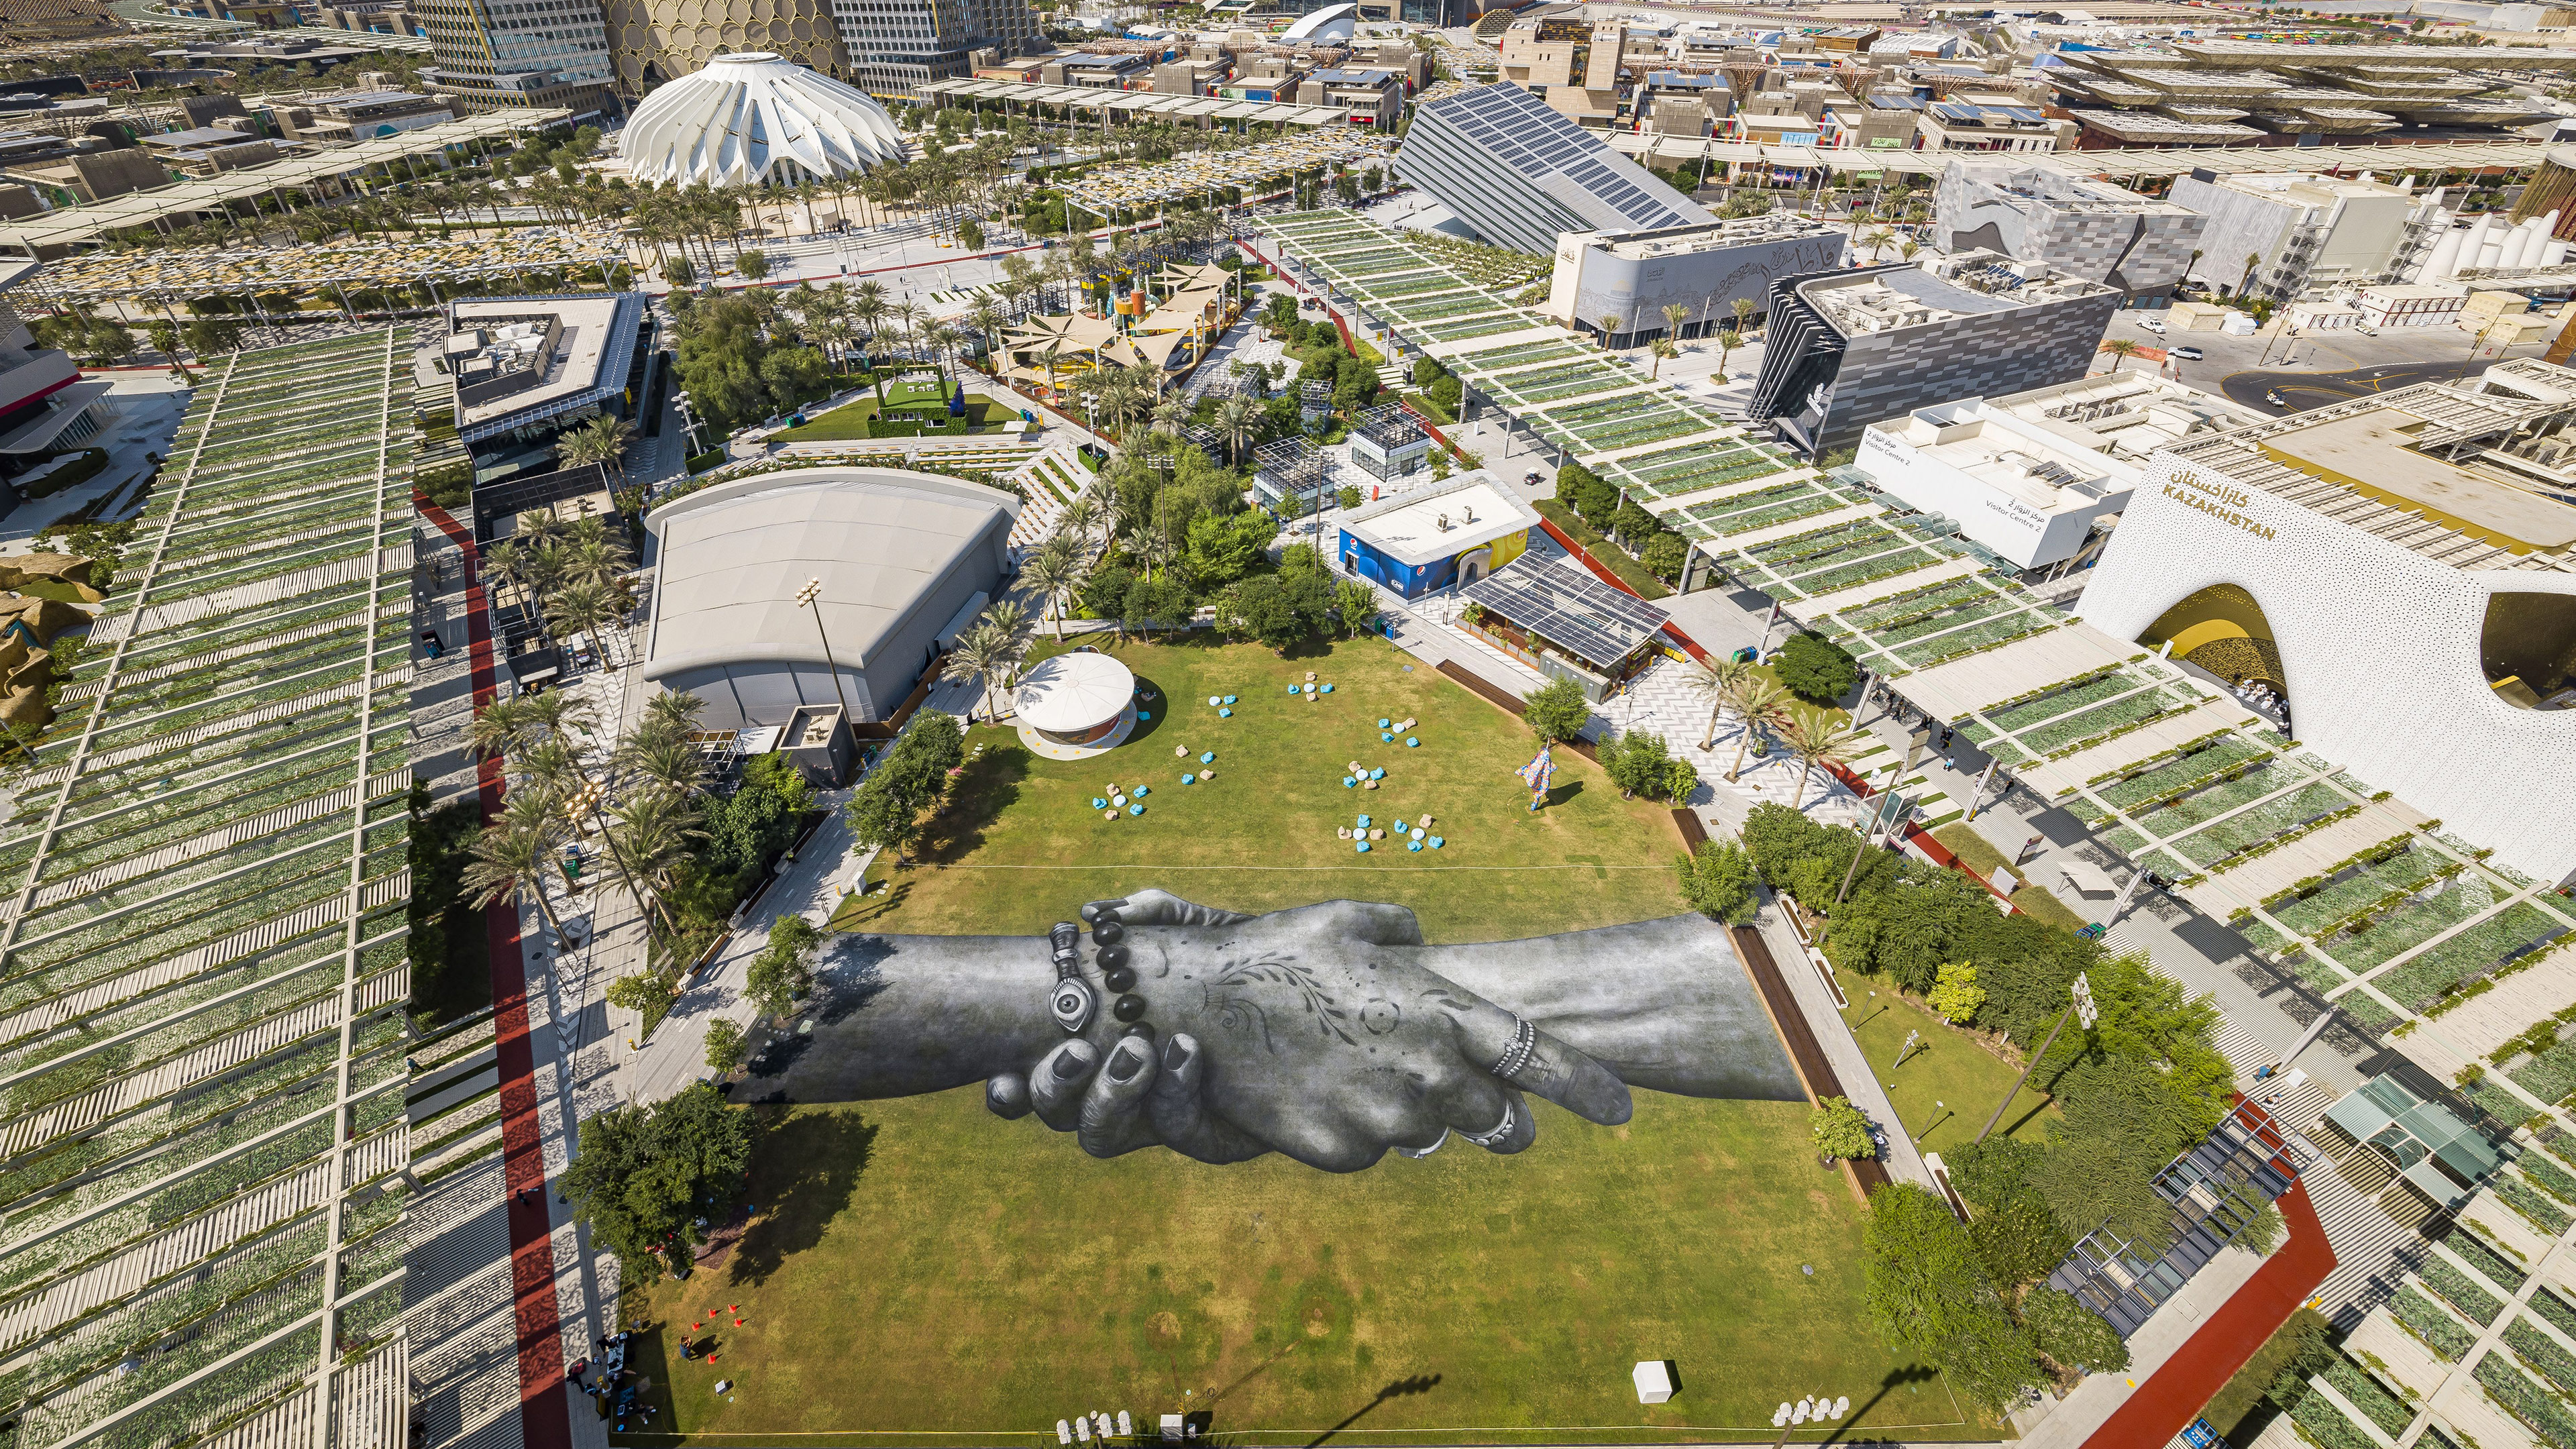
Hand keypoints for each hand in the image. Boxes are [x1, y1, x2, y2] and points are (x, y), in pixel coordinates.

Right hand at [985, 891, 1633, 1172]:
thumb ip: (1404, 935)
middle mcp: (1423, 1070)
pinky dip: (1361, 1129)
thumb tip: (1425, 947)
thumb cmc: (1273, 953)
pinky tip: (1323, 1091)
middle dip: (1503, 1118)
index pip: (1535, 1056)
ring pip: (1431, 1135)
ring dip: (1417, 1115)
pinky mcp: (1341, 1153)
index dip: (1586, 1085)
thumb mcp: (1346, 920)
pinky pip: (1373, 1150)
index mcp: (1438, 1009)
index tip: (1623, 1110)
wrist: (1191, 1008)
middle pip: (1499, 1119)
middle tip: (1492, 1110)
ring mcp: (1382, 1119)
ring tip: (1366, 1075)